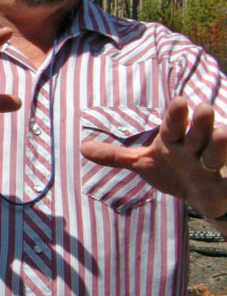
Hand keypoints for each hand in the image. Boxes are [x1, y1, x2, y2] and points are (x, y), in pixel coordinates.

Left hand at [80, 96, 226, 219]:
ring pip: (215, 153)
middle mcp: (194, 149)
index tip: (180, 100)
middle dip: (200, 123)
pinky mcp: (221, 186)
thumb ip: (115, 156)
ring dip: (219, 145)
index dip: (176, 115)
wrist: (199, 195)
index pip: (173, 126)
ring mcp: (210, 166)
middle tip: (204, 107)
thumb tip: (82, 148)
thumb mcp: (142, 163)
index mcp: (173, 141)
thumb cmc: (172, 170)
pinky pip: (226, 182)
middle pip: (197, 134)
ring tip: (222, 132)